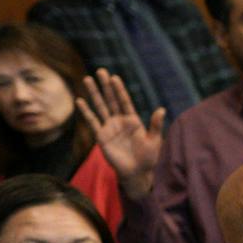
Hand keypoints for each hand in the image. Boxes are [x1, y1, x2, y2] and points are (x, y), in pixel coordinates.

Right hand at [74, 70, 164, 196]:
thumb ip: (156, 125)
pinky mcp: (101, 136)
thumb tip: (162, 109)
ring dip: (94, 93)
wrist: (137, 172)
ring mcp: (109, 127)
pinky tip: (80, 101)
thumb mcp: (154, 140)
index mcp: (133, 120)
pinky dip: (86, 112)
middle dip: (105, 86)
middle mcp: (120, 121)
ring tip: (87, 79)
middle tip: (100, 70)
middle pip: (111, 99)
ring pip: (100, 106)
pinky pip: (92, 121)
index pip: (125, 101)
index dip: (119, 90)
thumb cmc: (149, 157)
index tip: (115, 77)